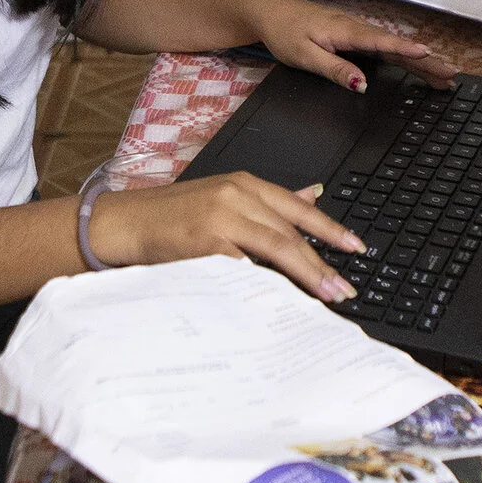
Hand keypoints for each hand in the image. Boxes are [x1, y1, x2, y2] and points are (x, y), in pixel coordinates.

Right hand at [88, 172, 365, 301]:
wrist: (124, 223)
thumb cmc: (171, 217)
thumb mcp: (223, 196)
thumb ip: (266, 201)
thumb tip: (313, 194)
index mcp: (243, 183)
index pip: (298, 207)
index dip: (331, 228)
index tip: (356, 248)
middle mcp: (235, 195)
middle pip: (292, 231)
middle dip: (322, 262)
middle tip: (344, 288)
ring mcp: (221, 217)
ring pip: (276, 247)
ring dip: (305, 274)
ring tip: (326, 295)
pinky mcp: (205, 243)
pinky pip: (246, 267)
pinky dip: (266, 283)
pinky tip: (282, 299)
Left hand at [244, 0, 455, 92]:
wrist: (268, 11)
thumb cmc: (284, 32)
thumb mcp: (304, 56)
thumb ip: (335, 69)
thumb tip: (363, 84)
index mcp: (346, 32)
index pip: (383, 43)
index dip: (407, 51)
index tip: (429, 56)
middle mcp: (356, 29)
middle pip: (396, 47)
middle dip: (425, 61)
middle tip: (451, 74)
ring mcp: (356, 32)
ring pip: (393, 48)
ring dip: (419, 61)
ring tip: (443, 76)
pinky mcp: (353, 36)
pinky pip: (383, 47)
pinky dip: (403, 56)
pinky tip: (416, 64)